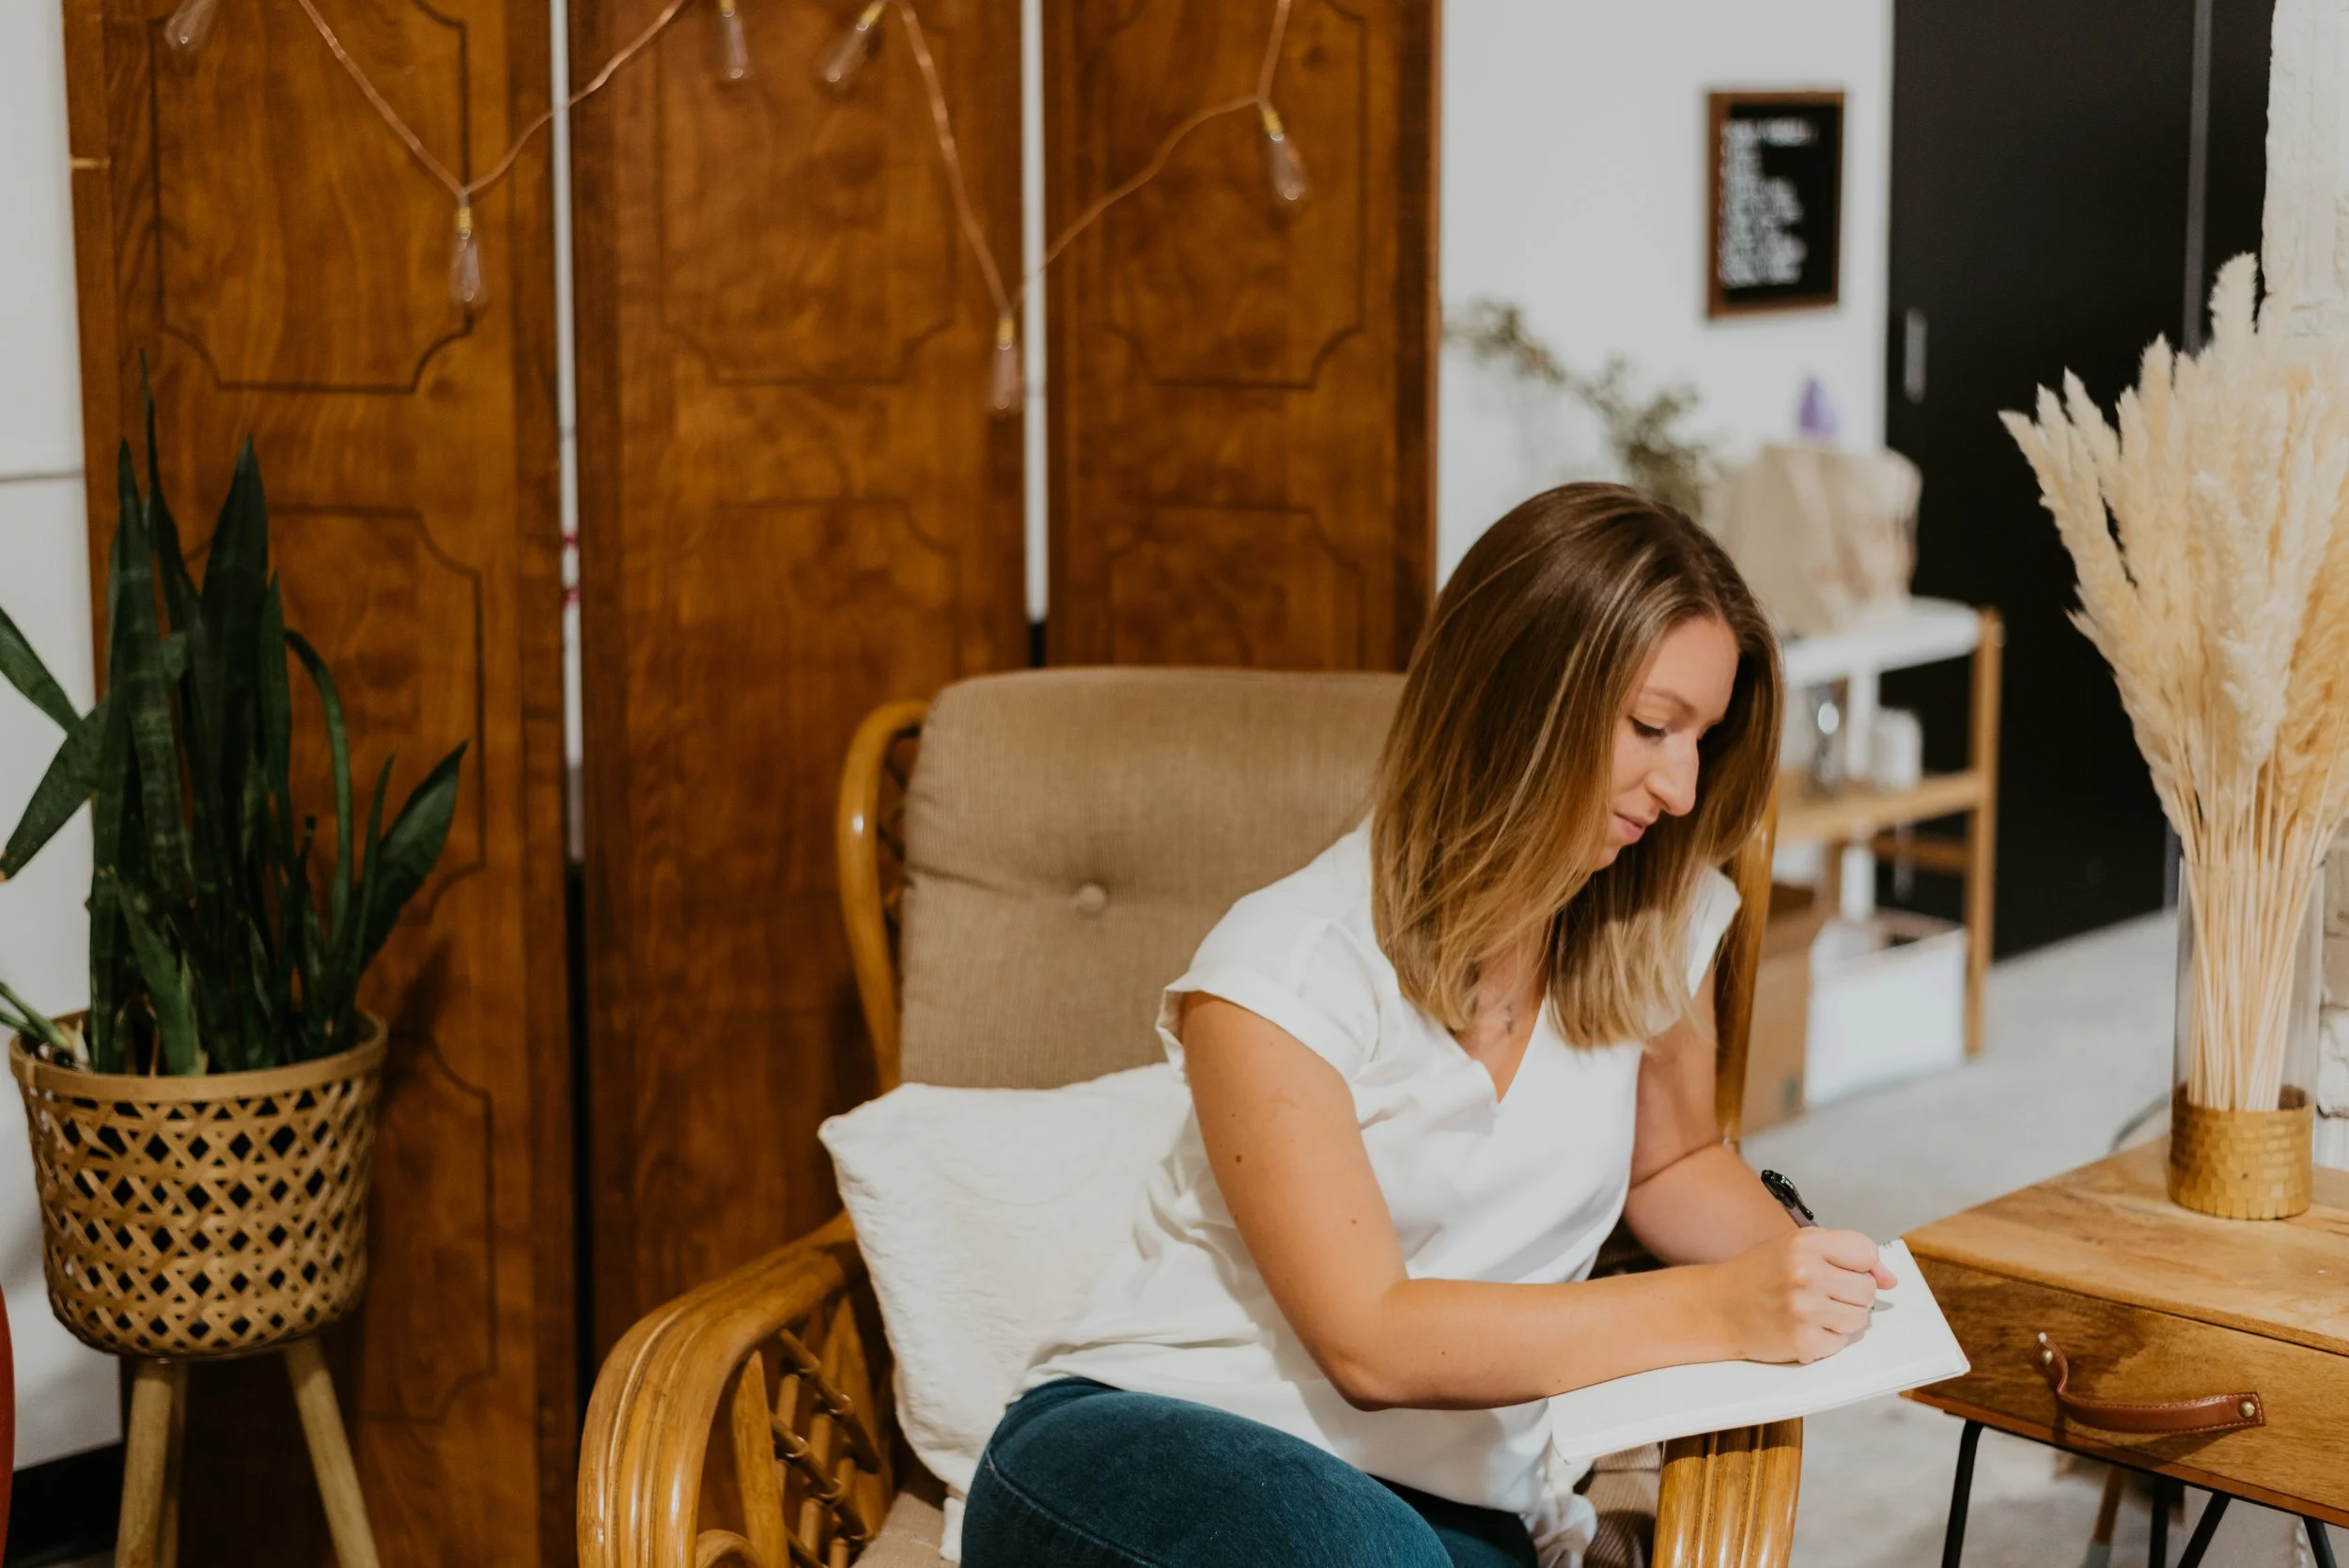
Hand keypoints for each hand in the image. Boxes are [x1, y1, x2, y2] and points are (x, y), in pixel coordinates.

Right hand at [1708, 1228, 1895, 1363]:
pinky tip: (1802, 1327)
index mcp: (1804, 1243)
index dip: (1861, 1265)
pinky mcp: (1803, 1342)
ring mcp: (1804, 1311)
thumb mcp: (1796, 1248)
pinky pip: (1840, 1343)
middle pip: (1868, 1290)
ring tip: (1813, 1311)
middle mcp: (1805, 1274)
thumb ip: (1845, 1255)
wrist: (1718, 1307)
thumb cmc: (1759, 1275)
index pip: (1866, 1252)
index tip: (1844, 1270)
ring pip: (1860, 1319)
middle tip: (1823, 1293)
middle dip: (1852, 1295)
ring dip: (1842, 1318)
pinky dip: (1826, 1338)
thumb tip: (1890, 1279)